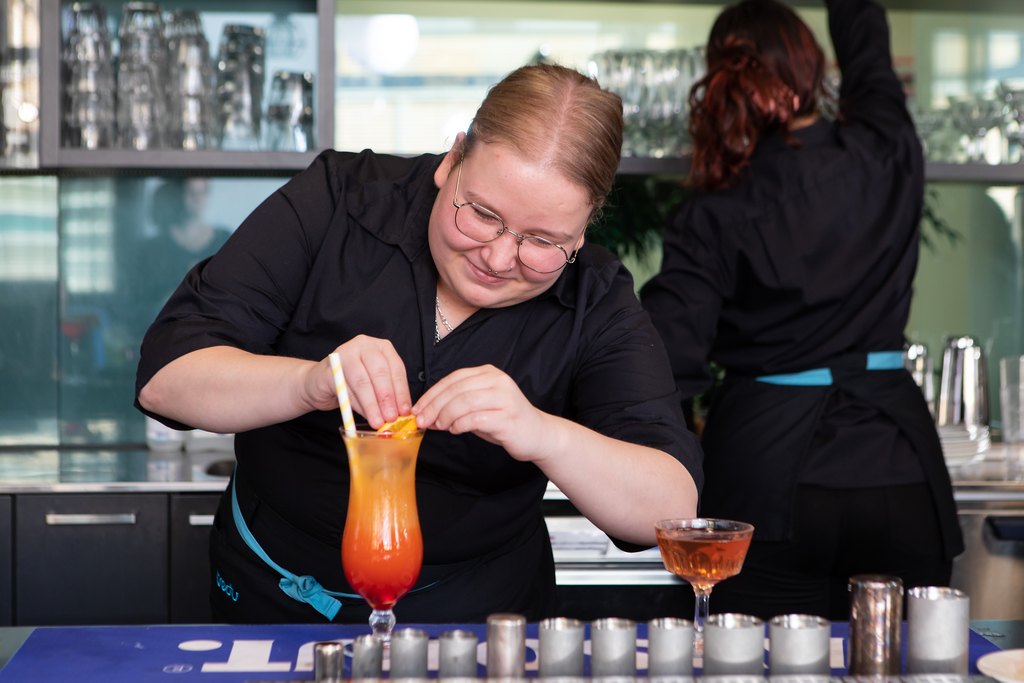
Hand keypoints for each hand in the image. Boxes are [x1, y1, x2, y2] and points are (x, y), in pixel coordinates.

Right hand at [312, 335, 411, 427]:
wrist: (321, 381)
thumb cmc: (353, 382)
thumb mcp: (375, 384)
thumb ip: (387, 394)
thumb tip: (400, 414)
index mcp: (381, 347)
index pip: (396, 368)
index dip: (401, 391)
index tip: (405, 411)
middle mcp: (364, 345)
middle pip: (380, 372)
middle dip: (387, 398)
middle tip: (391, 418)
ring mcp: (345, 353)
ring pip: (362, 382)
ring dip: (371, 405)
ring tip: (378, 421)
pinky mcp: (330, 368)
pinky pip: (345, 389)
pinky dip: (355, 404)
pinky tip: (363, 415)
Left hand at [413, 364, 546, 460]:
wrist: (537, 434)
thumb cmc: (504, 421)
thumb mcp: (479, 407)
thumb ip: (456, 405)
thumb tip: (426, 412)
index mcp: (488, 373)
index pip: (453, 379)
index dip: (432, 394)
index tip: (417, 409)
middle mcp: (497, 381)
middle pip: (456, 389)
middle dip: (434, 406)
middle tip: (421, 420)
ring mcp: (504, 398)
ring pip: (464, 401)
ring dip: (445, 415)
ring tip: (438, 427)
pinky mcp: (507, 417)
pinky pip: (476, 418)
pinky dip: (460, 425)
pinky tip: (455, 430)